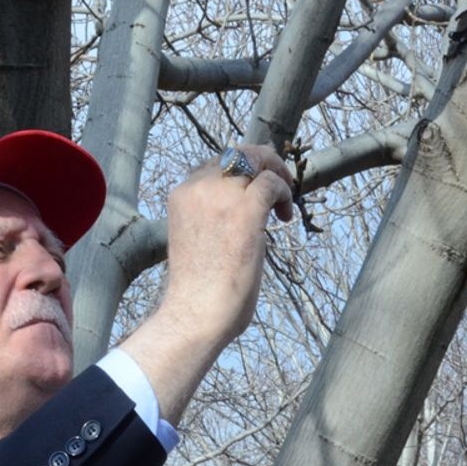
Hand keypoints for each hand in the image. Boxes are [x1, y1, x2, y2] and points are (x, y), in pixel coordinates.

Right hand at [160, 144, 292, 342]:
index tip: (254, 188)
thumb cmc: (196, 289)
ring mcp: (221, 197)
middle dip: (263, 160)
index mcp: (181, 196)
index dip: (240, 171)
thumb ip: (209, 216)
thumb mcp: (194, 238)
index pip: (214, 164)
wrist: (195, 312)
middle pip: (237, 153)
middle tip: (279, 181)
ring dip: (276, 173)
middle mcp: (197, 189)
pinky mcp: (246, 211)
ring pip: (256, 160)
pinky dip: (284, 193)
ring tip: (285, 197)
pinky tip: (285, 216)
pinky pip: (272, 184)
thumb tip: (239, 213)